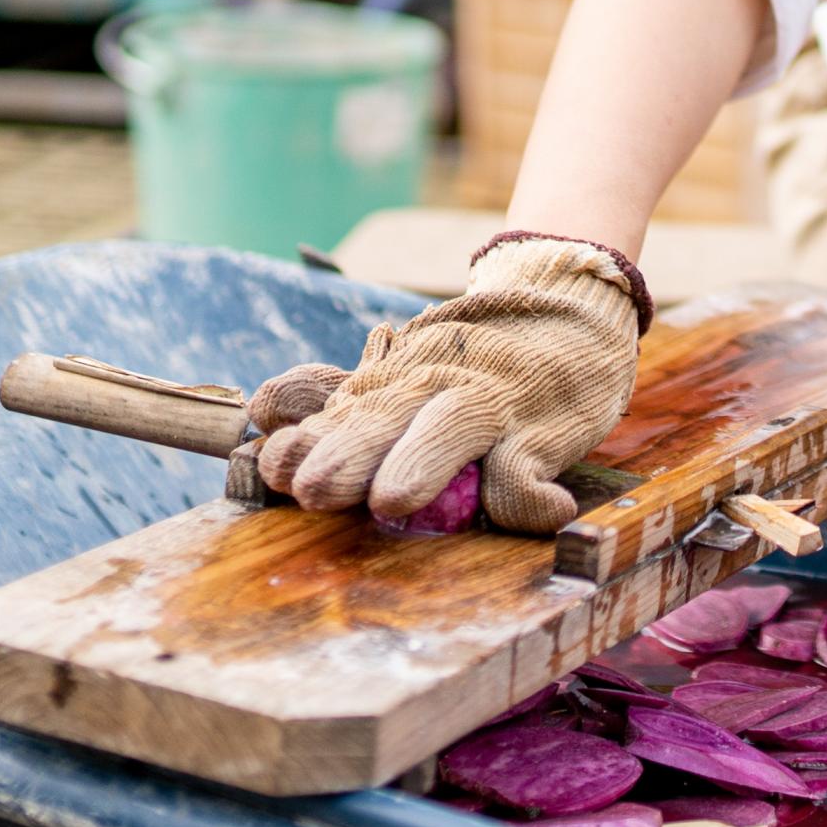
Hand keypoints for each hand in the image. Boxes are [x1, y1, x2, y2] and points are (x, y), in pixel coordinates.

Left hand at [248, 233, 649, 532]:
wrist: (566, 313)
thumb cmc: (471, 362)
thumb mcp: (400, 372)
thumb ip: (333, 396)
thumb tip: (261, 407)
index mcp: (390, 383)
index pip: (337, 412)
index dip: (305, 441)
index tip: (274, 466)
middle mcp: (432, 391)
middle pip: (383, 418)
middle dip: (346, 453)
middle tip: (311, 490)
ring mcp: (490, 408)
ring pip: (451, 428)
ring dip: (420, 461)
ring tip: (392, 502)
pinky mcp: (543, 429)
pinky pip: (531, 466)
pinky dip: (532, 495)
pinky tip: (541, 513)